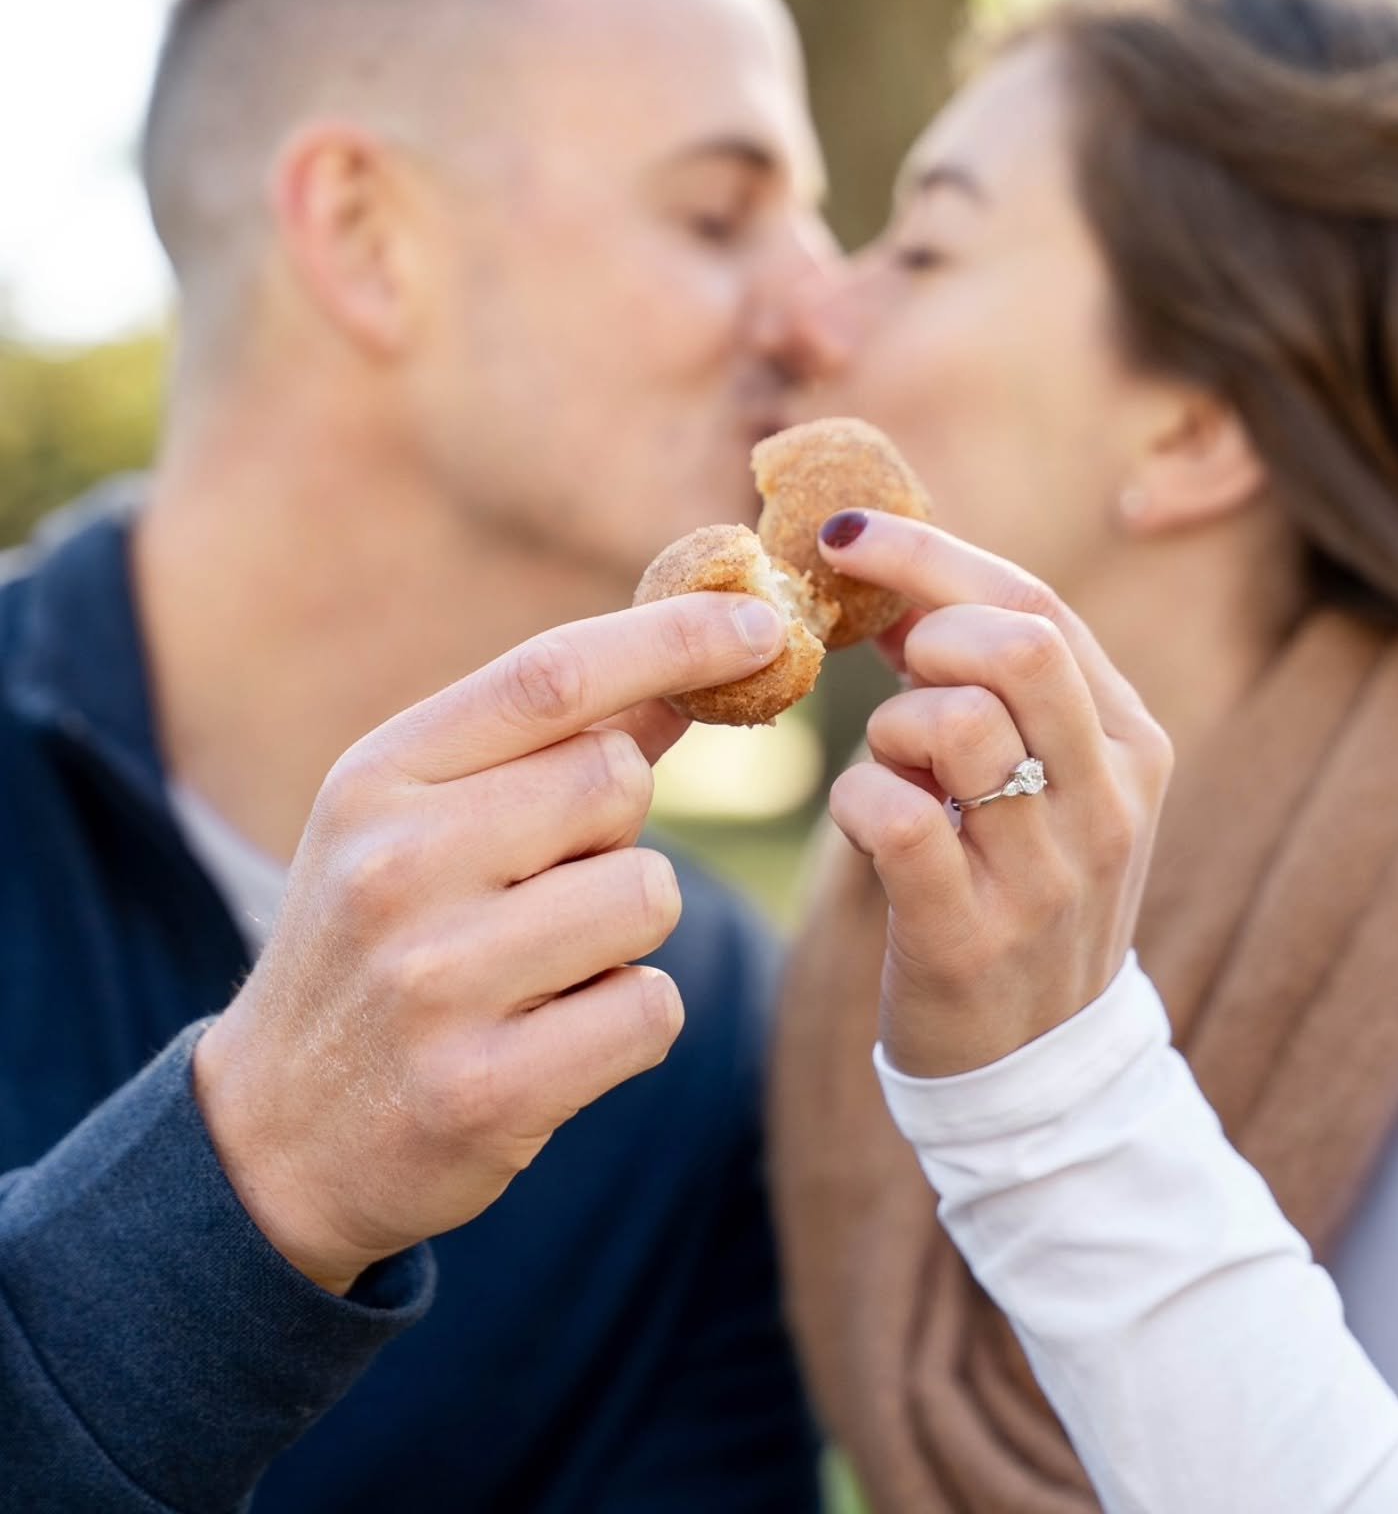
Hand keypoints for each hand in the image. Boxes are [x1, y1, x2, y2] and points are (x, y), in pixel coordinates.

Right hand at [193, 592, 785, 1293]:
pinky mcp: (484, 1090)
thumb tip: (688, 668)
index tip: (762, 620)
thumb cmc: (375, 944)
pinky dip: (627, 1018)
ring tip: (539, 965)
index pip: (550, 676)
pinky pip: (650, 1009)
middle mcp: (396, 866)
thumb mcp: (419, 820)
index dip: (672, 638)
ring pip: (648, 895)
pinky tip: (548, 1038)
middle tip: (547, 879)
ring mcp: (436, 982)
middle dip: (618, 827)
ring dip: (626, 930)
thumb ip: (548, 744)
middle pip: (616, 782)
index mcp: (378, 778)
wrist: (277, 1135)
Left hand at [817, 511, 1172, 1077]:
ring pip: (951, 724)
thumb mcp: (1042, 776)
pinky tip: (871, 827)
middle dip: (925, 629)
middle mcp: (1107, 799)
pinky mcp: (972, 938)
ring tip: (898, 774)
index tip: (844, 534)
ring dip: (889, 731)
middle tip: (891, 669)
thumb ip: (989, 682)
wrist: (1036, 1065)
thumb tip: (894, 580)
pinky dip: (858, 801)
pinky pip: (894, 817)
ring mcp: (1048, 873)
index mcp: (1129, 741)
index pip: (1034, 605)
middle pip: (1016, 644)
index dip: (927, 553)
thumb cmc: (1018, 885)